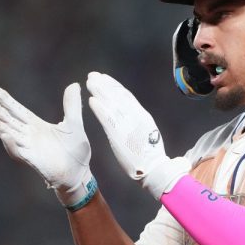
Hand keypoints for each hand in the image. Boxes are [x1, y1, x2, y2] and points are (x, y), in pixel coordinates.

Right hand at [0, 83, 93, 205]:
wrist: (79, 172)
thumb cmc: (75, 150)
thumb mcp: (74, 124)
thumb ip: (72, 105)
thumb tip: (74, 84)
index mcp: (37, 126)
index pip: (18, 111)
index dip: (7, 101)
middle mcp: (29, 136)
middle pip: (9, 121)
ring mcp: (29, 148)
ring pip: (9, 135)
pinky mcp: (32, 160)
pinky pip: (19, 152)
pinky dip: (12, 144)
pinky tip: (6, 135)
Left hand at [86, 72, 189, 198]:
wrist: (154, 169)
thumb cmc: (150, 156)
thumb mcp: (148, 133)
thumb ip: (138, 123)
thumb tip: (130, 116)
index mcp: (143, 116)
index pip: (127, 96)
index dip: (114, 86)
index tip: (105, 78)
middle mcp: (136, 116)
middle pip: (118, 96)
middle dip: (105, 85)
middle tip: (93, 75)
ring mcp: (128, 125)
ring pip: (112, 104)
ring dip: (100, 92)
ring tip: (90, 82)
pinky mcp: (120, 135)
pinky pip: (108, 119)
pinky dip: (99, 109)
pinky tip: (91, 101)